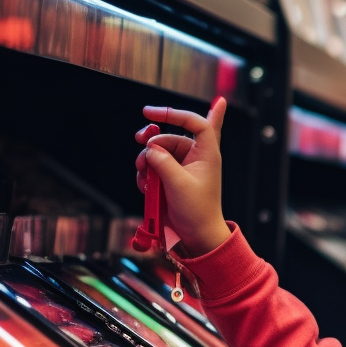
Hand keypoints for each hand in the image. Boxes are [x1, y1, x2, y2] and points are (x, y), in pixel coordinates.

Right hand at [134, 98, 231, 255]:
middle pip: (169, 137)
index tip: (149, 112)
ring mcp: (181, 167)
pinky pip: (154, 168)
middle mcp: (194, 156)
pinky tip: (146, 188)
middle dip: (152, 143)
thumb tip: (149, 149)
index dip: (174, 113)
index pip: (194, 122)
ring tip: (145, 178)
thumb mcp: (178, 184)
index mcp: (206, 153)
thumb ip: (162, 161)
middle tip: (139, 143)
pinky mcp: (171, 178)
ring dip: (146, 163)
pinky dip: (147, 176)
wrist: (196, 235)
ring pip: (158, 153)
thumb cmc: (196, 210)